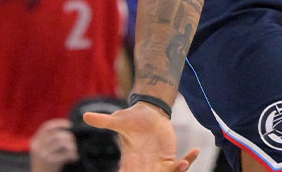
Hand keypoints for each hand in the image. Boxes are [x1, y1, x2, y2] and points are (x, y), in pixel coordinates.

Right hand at [29, 119, 77, 171]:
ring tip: (74, 151)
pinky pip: (66, 153)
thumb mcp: (42, 148)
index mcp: (35, 141)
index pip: (47, 126)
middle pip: (57, 134)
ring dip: (72, 146)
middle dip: (69, 137)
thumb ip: (49, 138)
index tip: (69, 124)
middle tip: (74, 143)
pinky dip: (73, 155)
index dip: (59, 123)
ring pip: (62, 142)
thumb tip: (68, 128)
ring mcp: (43, 154)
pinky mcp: (51, 161)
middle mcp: (37, 147)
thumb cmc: (45, 161)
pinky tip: (74, 158)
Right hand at [83, 103, 198, 171]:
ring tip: (183, 163)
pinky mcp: (168, 158)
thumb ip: (104, 121)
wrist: (148, 114)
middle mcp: (144, 166)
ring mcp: (157, 164)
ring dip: (176, 171)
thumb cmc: (131, 118)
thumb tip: (85, 116)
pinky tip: (195, 151)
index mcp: (130, 161)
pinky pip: (179, 165)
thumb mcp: (118, 120)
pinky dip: (188, 161)